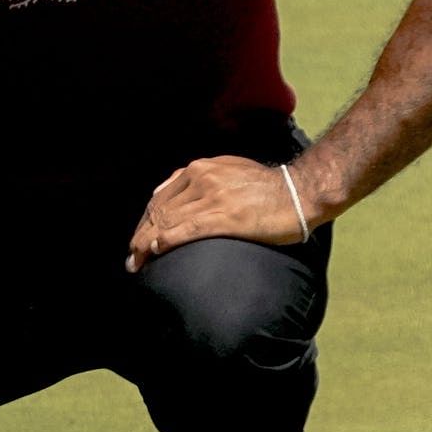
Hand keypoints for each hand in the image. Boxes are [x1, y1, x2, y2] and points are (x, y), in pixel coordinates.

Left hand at [127, 156, 320, 271]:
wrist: (299, 192)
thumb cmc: (268, 188)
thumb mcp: (230, 172)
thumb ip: (203, 181)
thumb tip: (175, 198)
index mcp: (200, 168)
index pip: (160, 197)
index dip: (145, 221)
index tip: (139, 240)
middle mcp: (201, 178)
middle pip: (158, 210)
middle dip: (140, 236)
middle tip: (132, 258)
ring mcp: (212, 197)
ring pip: (166, 221)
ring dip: (146, 245)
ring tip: (137, 263)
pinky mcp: (224, 218)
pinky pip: (184, 231)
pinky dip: (165, 242)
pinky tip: (155, 253)